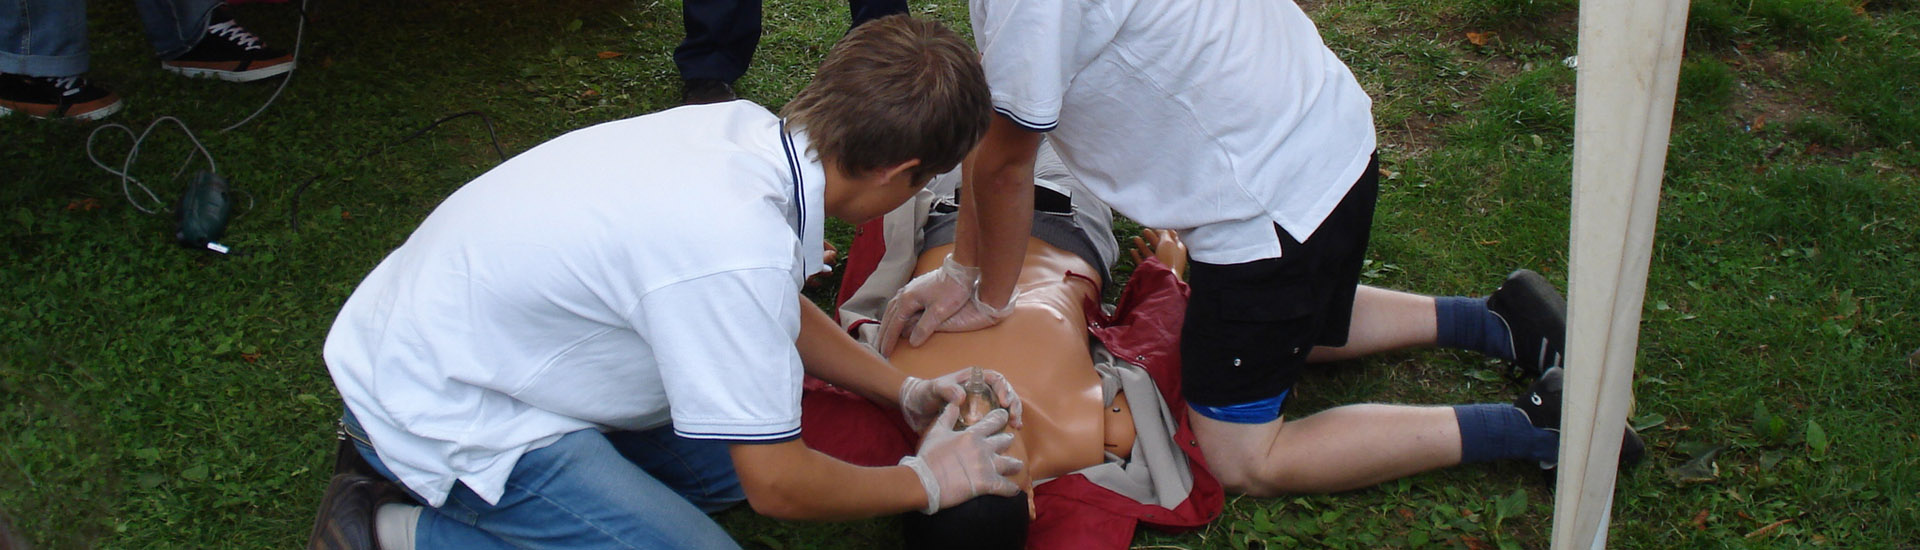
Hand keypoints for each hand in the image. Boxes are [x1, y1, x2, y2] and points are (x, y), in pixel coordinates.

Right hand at [878, 255, 978, 354]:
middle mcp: (903, 294)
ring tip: (883, 337)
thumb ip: (924, 327)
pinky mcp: (914, 288)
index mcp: (907, 300)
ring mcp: (907, 290)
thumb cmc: (952, 290)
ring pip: (891, 310)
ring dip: (886, 325)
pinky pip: (897, 305)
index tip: (884, 354)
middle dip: (883, 335)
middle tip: (878, 350)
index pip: (894, 325)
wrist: (960, 270)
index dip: (889, 341)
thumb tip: (912, 342)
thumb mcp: (940, 311)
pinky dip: (892, 316)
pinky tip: (894, 319)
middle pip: (889, 318)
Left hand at [898, 367, 1024, 432]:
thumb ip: (947, 389)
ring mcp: (980, 405)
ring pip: (1002, 407)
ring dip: (1012, 415)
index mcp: (973, 379)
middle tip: (1014, 417)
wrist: (916, 408)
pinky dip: (1002, 427)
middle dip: (1013, 404)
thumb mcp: (935, 388)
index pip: (995, 379)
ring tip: (1016, 425)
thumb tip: (962, 397)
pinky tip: (1008, 434)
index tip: (1004, 402)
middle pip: (1004, 393)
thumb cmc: (925, 392)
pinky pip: (993, 421)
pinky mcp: (977, 419)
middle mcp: (980, 390)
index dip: (1004, 388)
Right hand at [899, 405, 1023, 513]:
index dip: (1001, 417)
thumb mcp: (937, 432)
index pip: (993, 421)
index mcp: (972, 435)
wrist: (924, 481)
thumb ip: (947, 417)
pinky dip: (1011, 489)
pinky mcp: (987, 484)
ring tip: (1017, 466)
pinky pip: (1006, 486)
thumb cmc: (929, 456)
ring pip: (1011, 464)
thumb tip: (954, 403)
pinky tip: (1013, 489)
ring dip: (1015, 465)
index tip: (1005, 416)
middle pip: (1005, 441)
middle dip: (1008, 440)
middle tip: (1009, 441)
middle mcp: (984, 448)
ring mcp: (987, 467)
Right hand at [1128, 228, 1187, 278]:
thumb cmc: (1169, 260)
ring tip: (1136, 238)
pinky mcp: (1151, 270)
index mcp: (1178, 249)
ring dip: (1143, 245)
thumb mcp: (1167, 242)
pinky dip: (1137, 255)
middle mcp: (1169, 256)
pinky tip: (1132, 250)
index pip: (1172, 237)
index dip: (1165, 229)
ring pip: (1150, 252)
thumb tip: (1160, 228)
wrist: (1163, 280)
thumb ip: (1164, 234)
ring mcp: (1160, 264)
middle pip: (1160, 244)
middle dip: (1153, 236)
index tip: (1157, 223)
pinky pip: (1143, 261)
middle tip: (1145, 229)